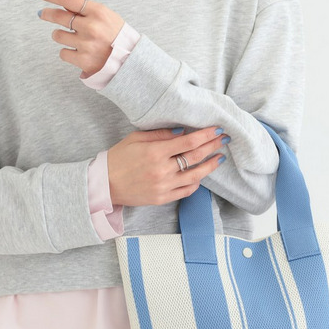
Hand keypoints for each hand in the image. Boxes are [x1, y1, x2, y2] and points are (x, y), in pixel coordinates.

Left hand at [32, 0, 124, 76]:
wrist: (129, 62)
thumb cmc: (116, 37)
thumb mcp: (106, 17)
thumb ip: (85, 11)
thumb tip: (61, 5)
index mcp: (97, 12)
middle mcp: (91, 27)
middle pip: (58, 16)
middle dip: (47, 14)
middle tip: (43, 14)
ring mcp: (86, 45)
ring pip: (58, 36)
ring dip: (61, 36)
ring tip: (74, 40)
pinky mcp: (84, 61)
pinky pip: (63, 53)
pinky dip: (68, 53)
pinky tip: (78, 53)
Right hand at [107, 126, 228, 206]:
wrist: (105, 185)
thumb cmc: (118, 158)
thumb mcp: (136, 139)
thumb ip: (160, 134)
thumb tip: (182, 131)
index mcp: (155, 152)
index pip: (188, 142)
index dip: (205, 135)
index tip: (217, 129)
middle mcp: (162, 170)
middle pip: (195, 157)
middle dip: (212, 147)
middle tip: (224, 140)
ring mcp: (163, 186)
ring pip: (195, 176)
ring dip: (209, 166)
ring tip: (219, 159)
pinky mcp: (162, 198)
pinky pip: (185, 192)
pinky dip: (195, 184)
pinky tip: (201, 176)